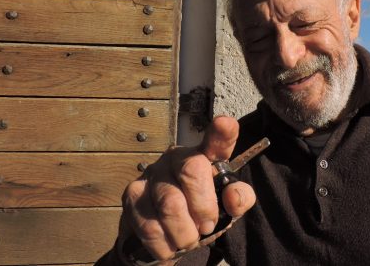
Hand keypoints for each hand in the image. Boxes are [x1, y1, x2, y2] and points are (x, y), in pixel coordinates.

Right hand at [119, 115, 256, 261]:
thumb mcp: (225, 209)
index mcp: (205, 156)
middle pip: (193, 170)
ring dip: (184, 233)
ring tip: (187, 240)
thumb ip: (238, 200)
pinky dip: (164, 245)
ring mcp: (152, 173)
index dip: (222, 132)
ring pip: (170, 204)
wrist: (163, 238)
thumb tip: (234, 197)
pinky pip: (150, 224)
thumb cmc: (198, 215)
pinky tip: (168, 244)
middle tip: (206, 227)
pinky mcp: (132, 194)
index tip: (225, 124)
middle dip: (203, 208)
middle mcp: (177, 157)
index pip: (216, 140)